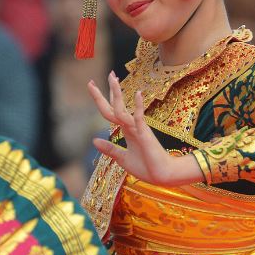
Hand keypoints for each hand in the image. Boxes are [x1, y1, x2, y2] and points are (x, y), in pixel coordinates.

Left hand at [87, 73, 202, 186]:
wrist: (162, 175)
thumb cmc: (146, 167)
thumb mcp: (122, 158)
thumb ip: (109, 149)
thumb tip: (94, 140)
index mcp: (125, 130)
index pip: (110, 111)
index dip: (101, 99)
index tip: (92, 86)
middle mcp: (130, 125)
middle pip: (114, 105)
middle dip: (105, 92)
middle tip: (92, 80)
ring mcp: (137, 128)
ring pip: (122, 109)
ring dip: (116, 93)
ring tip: (112, 78)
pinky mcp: (145, 134)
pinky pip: (140, 118)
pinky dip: (138, 106)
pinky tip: (138, 93)